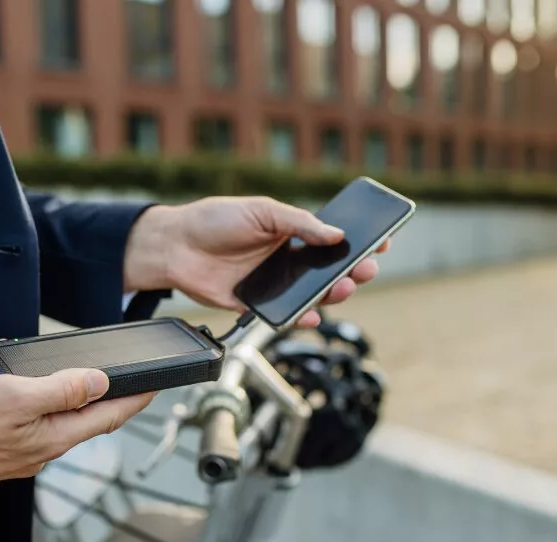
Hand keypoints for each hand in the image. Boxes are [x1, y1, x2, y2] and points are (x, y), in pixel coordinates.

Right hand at [0, 350, 153, 487]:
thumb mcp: (19, 395)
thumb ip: (62, 389)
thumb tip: (99, 382)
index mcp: (53, 437)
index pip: (107, 416)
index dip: (133, 399)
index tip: (152, 387)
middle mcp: (38, 446)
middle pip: (74, 411)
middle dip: (78, 385)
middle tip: (90, 365)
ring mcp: (14, 447)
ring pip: (31, 403)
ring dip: (21, 378)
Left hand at [124, 197, 389, 327]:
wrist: (175, 245)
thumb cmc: (214, 219)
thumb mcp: (261, 210)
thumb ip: (299, 223)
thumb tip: (336, 234)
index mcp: (291, 232)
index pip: (332, 238)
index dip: (359, 240)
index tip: (382, 241)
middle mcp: (286, 259)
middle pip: (329, 269)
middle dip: (353, 269)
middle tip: (365, 268)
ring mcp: (273, 282)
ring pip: (312, 293)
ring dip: (332, 293)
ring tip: (342, 287)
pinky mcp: (256, 303)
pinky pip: (285, 313)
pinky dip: (301, 316)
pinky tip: (311, 313)